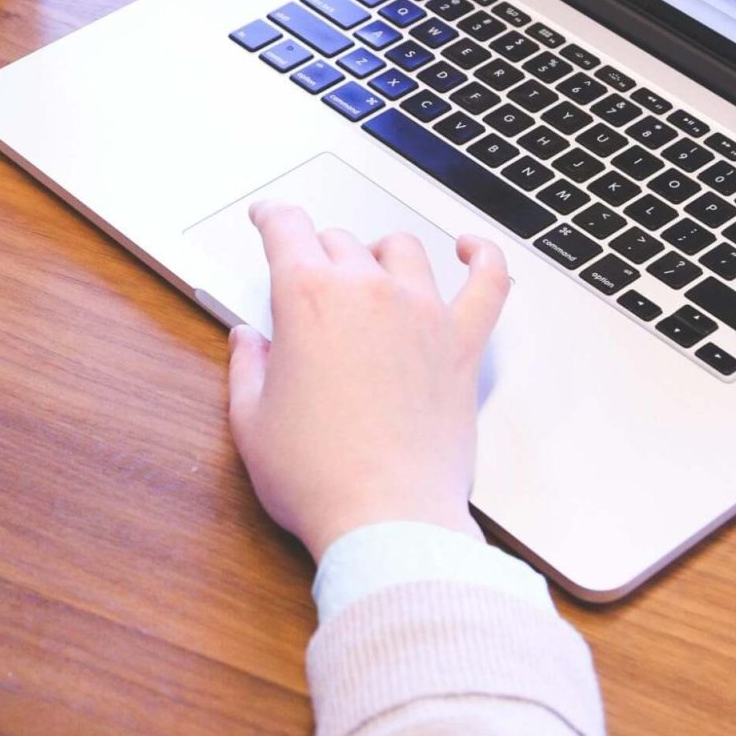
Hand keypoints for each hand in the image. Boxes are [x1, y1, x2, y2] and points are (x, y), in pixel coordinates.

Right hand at [226, 203, 510, 560]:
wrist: (387, 518)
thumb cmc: (319, 478)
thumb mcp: (252, 422)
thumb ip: (247, 369)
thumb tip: (248, 341)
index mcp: (308, 300)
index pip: (287, 229)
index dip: (272, 216)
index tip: (269, 218)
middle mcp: (369, 292)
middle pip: (340, 242)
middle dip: (318, 253)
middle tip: (308, 279)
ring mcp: (423, 313)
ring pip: (403, 250)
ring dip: (379, 253)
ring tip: (370, 270)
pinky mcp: (463, 344)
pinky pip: (488, 282)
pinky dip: (483, 258)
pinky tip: (471, 250)